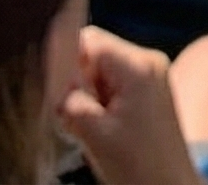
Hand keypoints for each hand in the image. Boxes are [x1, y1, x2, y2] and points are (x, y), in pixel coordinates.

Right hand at [56, 26, 200, 184]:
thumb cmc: (136, 166)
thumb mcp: (95, 134)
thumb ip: (72, 100)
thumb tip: (55, 75)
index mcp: (138, 65)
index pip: (91, 41)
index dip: (67, 62)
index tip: (57, 92)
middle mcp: (149, 61)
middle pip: (97, 54)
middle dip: (79, 83)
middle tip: (77, 119)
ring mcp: (153, 74)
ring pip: (103, 72)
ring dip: (90, 96)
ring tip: (94, 129)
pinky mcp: (151, 90)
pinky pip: (116, 84)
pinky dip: (103, 103)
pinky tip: (106, 129)